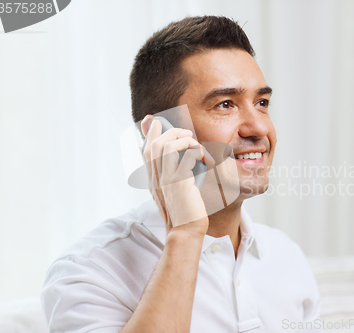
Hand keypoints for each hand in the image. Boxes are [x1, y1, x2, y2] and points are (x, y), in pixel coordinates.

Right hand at [141, 115, 213, 236]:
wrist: (186, 231)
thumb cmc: (185, 213)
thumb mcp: (175, 192)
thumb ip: (174, 175)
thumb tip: (182, 159)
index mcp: (154, 179)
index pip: (146, 150)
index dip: (150, 133)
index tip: (156, 121)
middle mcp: (157, 178)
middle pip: (155, 144)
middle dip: (172, 132)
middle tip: (188, 134)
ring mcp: (166, 179)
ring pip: (168, 145)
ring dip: (186, 140)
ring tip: (198, 149)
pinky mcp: (180, 182)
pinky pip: (187, 155)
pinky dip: (197, 152)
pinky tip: (206, 161)